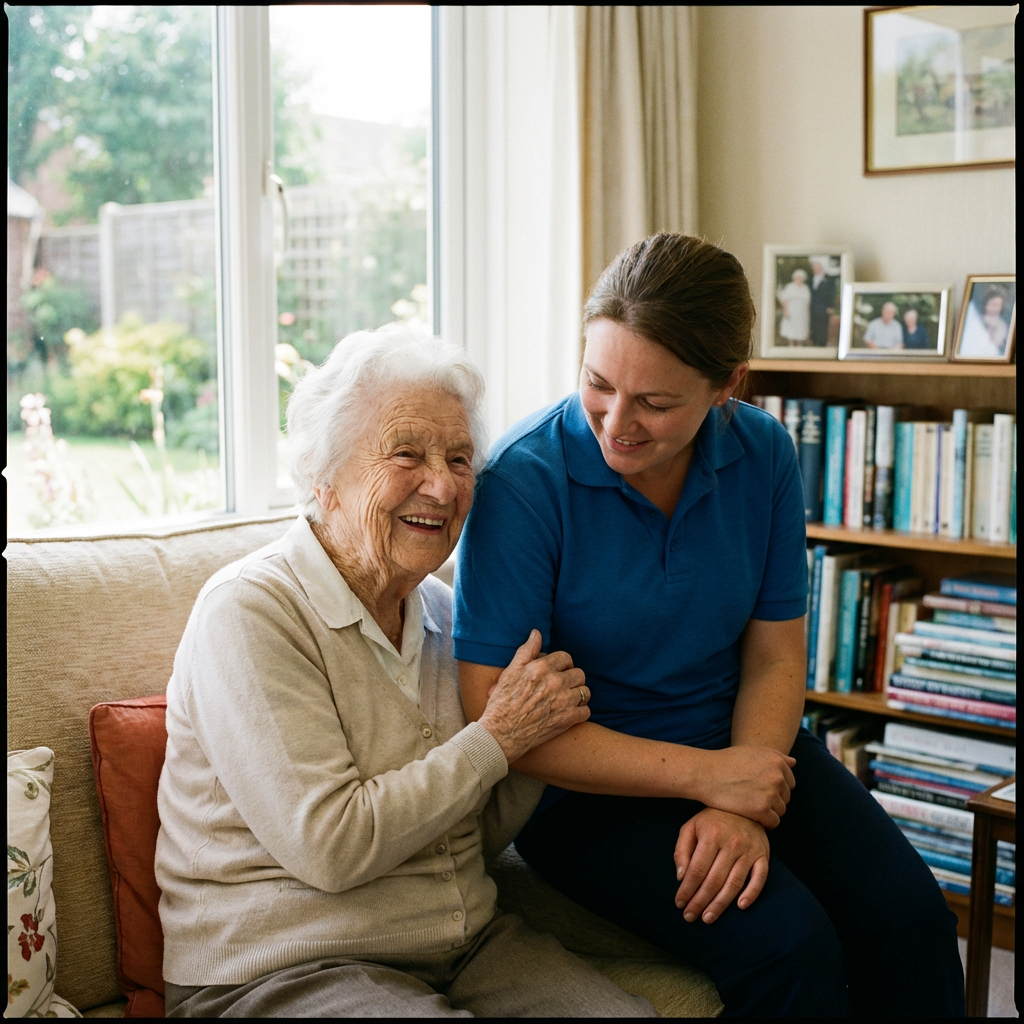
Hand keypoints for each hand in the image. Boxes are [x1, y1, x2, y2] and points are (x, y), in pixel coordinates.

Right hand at [477, 630, 590, 763]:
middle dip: (571, 679)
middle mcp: (555, 682)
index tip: (558, 671)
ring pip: (585, 692)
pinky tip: (568, 713)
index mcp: (541, 668)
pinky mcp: (568, 719)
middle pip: (579, 674)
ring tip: (566, 699)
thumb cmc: (502, 703)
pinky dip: (580, 712)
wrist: (501, 734)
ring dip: (578, 695)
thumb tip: (536, 633)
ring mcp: (563, 701)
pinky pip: (586, 711)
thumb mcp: (510, 672)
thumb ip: (526, 651)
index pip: (565, 657)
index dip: (562, 664)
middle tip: (562, 686)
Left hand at [673, 808, 769, 923]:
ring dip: (721, 904)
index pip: (697, 869)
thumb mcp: (691, 826)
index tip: (680, 903)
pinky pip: (760, 878)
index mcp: (711, 835)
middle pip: (714, 880)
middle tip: (690, 917)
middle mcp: (731, 843)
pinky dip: (752, 893)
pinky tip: (741, 906)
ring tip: (708, 917)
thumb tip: (681, 877)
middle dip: (700, 901)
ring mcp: (749, 850)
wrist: (743, 805)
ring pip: (734, 883)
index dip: (687, 889)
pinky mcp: (763, 855)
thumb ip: (682, 850)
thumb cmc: (712, 819)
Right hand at [693, 746, 795, 828]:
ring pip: (781, 810)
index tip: (760, 789)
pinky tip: (752, 817)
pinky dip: (765, 823)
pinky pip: (774, 822)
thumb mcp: (752, 751)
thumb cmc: (726, 762)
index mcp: (777, 761)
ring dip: (769, 811)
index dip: (775, 787)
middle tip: (753, 798)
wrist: (706, 773)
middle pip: (786, 797)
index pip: (790, 782)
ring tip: (751, 807)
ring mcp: (770, 793)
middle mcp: (777, 776)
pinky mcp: (762, 810)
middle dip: (773, 799)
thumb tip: (794, 763)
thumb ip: (775, 756)